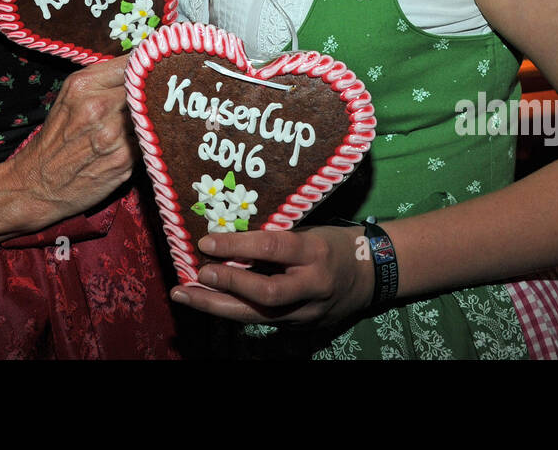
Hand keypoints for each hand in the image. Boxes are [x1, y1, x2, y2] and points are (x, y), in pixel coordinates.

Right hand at [5, 56, 138, 227]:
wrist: (39, 182)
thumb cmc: (57, 136)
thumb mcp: (70, 95)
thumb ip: (104, 77)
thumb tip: (142, 64)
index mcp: (84, 86)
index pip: (133, 64)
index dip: (147, 66)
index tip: (154, 68)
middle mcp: (98, 108)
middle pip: (145, 88)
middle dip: (150, 91)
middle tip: (157, 94)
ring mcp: (112, 135)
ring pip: (151, 114)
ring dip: (150, 116)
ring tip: (142, 119)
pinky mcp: (124, 160)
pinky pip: (148, 140)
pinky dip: (146, 138)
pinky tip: (135, 140)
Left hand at [171, 225, 373, 327]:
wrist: (372, 274)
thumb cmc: (334, 242)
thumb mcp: (308, 229)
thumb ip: (274, 238)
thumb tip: (226, 237)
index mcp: (315, 251)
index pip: (272, 249)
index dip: (236, 247)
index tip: (206, 242)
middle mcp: (313, 285)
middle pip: (265, 295)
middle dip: (225, 287)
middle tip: (193, 277)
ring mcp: (308, 312)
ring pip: (259, 316)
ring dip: (218, 306)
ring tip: (185, 294)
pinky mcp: (303, 327)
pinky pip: (263, 321)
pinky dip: (233, 311)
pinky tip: (208, 302)